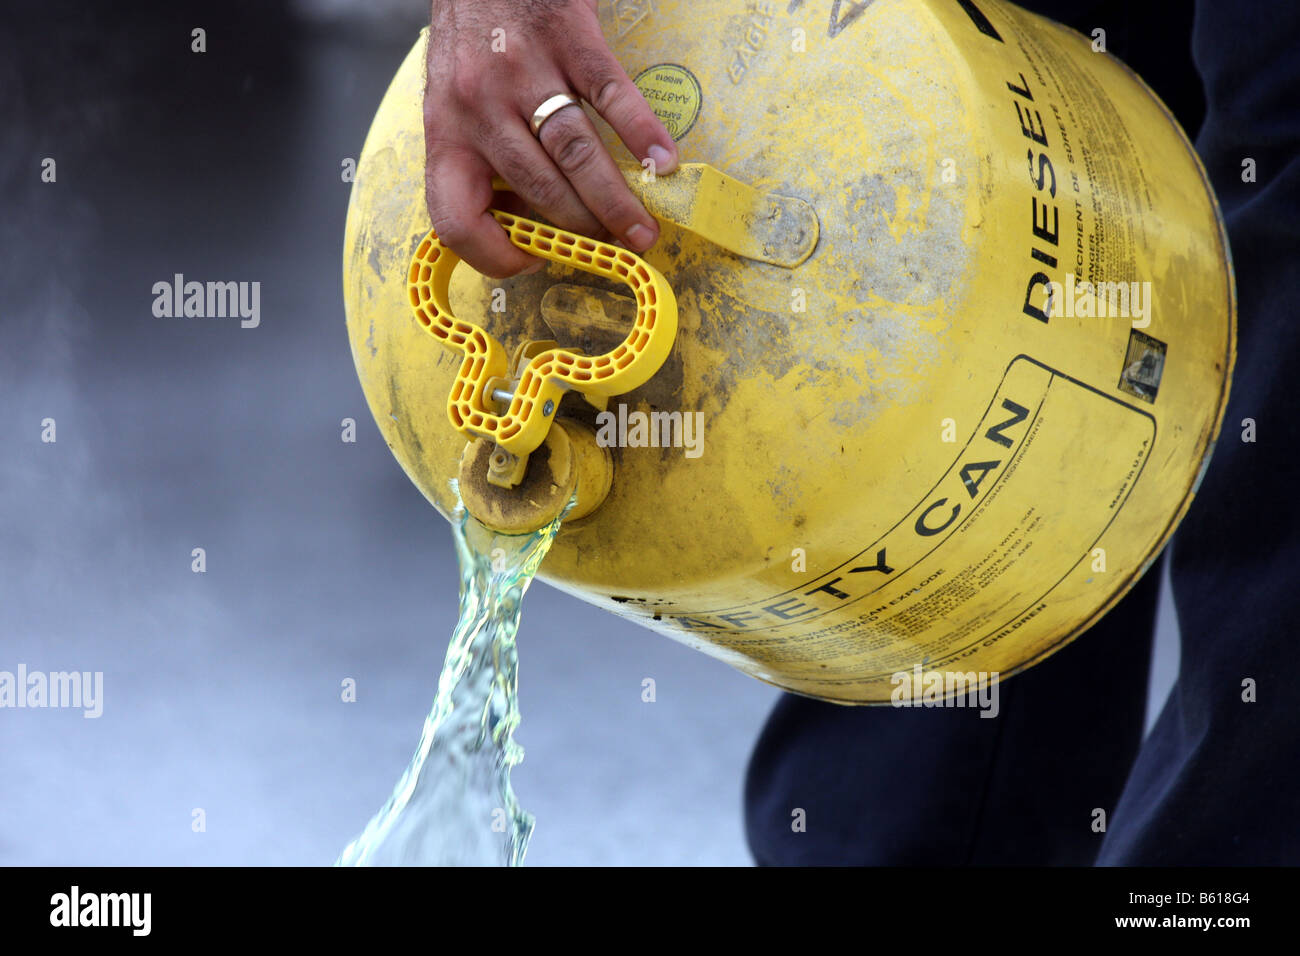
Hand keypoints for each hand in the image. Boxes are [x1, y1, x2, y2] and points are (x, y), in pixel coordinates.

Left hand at [423, 0, 678, 277]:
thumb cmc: (471, 38)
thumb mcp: (451, 103)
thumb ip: (477, 157)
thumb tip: (524, 221)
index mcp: (446, 133)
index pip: (455, 219)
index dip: (493, 256)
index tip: (533, 260)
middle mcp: (480, 108)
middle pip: (539, 191)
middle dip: (585, 231)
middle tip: (618, 248)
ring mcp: (525, 71)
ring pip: (575, 154)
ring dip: (616, 201)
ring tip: (644, 231)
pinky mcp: (567, 37)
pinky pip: (609, 95)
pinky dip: (641, 133)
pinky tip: (663, 162)